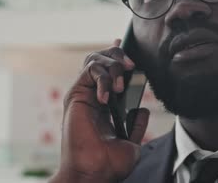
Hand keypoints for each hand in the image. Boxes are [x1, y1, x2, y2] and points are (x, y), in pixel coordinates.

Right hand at [50, 39, 149, 182]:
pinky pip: (90, 71)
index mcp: (103, 104)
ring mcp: (82, 94)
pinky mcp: (76, 95)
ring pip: (95, 59)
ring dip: (113, 66)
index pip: (108, 71)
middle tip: (131, 67)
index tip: (128, 48)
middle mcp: (91, 95)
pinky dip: (103, 77)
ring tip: (120, 86)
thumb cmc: (109, 163)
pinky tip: (108, 96)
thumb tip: (141, 109)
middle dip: (118, 55)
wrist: (95, 173)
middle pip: (101, 58)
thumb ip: (135, 124)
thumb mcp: (131, 142)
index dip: (117, 56)